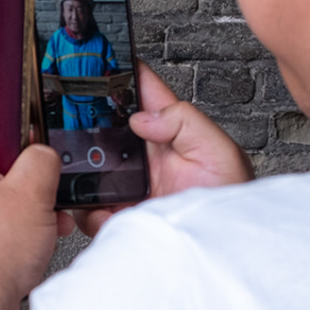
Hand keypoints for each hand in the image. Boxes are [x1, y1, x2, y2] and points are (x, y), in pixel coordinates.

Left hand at [0, 104, 64, 309]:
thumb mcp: (30, 195)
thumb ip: (41, 160)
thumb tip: (44, 153)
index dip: (18, 118)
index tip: (39, 130)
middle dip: (30, 169)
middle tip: (46, 183)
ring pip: (2, 186)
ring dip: (31, 199)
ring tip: (46, 215)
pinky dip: (21, 220)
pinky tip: (40, 234)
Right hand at [75, 62, 253, 235]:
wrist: (220, 250)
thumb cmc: (230, 204)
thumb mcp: (220, 152)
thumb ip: (186, 122)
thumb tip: (142, 117)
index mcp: (171, 132)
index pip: (142, 91)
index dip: (120, 71)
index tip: (98, 58)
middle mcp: (146, 156)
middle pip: (103, 127)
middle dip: (87, 124)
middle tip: (80, 128)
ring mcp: (129, 185)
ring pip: (89, 166)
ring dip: (85, 171)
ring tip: (95, 180)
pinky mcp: (118, 213)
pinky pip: (89, 207)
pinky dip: (90, 211)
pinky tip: (107, 213)